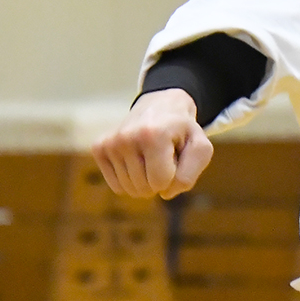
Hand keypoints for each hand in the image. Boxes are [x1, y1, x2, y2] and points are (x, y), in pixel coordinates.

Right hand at [92, 89, 213, 200]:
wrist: (160, 107)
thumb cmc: (183, 132)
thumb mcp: (200, 148)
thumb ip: (189, 175)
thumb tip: (164, 194)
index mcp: (154, 135)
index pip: (161, 182)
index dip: (173, 176)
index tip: (176, 156)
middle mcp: (127, 137)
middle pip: (144, 188)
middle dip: (160, 180)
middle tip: (163, 156)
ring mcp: (110, 142)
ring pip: (129, 190)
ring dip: (145, 180)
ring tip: (151, 156)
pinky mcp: (99, 148)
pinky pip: (116, 187)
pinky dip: (130, 180)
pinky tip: (137, 160)